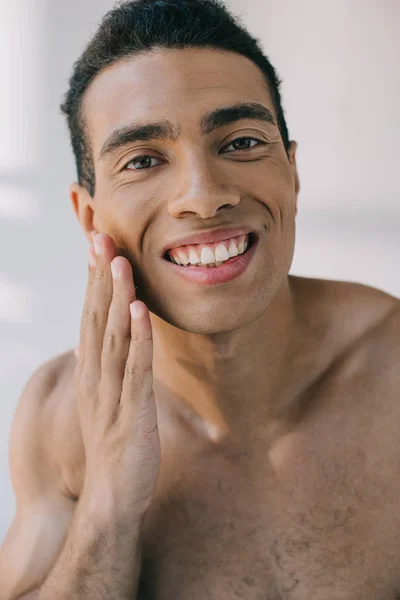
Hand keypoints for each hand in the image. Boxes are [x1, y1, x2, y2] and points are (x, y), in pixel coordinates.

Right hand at [75, 232, 159, 517]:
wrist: (111, 496)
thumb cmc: (112, 444)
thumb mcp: (103, 400)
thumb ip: (101, 369)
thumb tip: (91, 344)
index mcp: (91, 372)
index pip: (90, 318)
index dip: (94, 282)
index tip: (97, 247)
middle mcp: (95, 377)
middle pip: (96, 319)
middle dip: (100, 277)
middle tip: (101, 237)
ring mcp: (111, 394)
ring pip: (113, 338)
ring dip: (117, 298)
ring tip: (120, 262)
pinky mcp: (132, 413)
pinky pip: (135, 370)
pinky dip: (138, 339)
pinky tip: (139, 311)